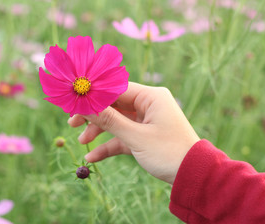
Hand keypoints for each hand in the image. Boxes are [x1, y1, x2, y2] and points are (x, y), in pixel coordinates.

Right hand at [68, 82, 199, 184]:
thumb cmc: (168, 152)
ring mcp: (146, 120)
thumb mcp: (136, 137)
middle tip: (72, 122)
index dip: (94, 94)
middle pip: (113, 104)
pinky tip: (92, 158)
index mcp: (151, 96)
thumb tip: (84, 105)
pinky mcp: (144, 136)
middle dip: (93, 114)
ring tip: (81, 142)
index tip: (74, 101)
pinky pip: (123, 136)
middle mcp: (148, 104)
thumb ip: (109, 120)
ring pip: (116, 121)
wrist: (193, 176)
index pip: (116, 88)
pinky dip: (109, 145)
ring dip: (99, 130)